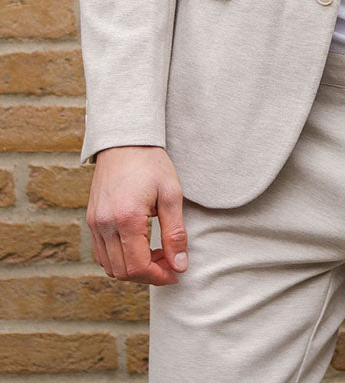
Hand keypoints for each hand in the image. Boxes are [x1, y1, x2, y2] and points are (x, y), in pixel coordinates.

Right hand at [86, 146, 187, 285]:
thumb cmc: (151, 164)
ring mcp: (95, 223)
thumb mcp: (171, 194)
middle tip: (170, 263)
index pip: (138, 267)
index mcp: (127, 218)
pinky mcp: (92, 219)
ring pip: (110, 266)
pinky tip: (139, 247)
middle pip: (123, 272)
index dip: (159, 277)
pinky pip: (101, 253)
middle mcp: (105, 224)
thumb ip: (176, 233)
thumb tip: (180, 265)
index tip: (176, 273)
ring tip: (157, 254)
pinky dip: (120, 259)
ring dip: (133, 269)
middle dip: (149, 275)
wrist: (125, 141)